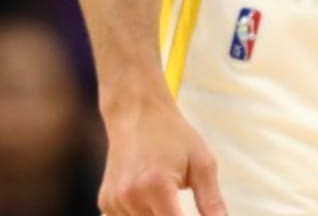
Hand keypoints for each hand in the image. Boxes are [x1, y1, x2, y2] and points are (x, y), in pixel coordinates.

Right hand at [99, 95, 226, 214]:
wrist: (137, 113)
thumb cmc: (174, 136)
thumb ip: (211, 198)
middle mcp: (131, 198)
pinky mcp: (105, 203)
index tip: (194, 214)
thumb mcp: (202, 162)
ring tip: (164, 191)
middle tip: (178, 198)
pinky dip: (142, 214)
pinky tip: (148, 194)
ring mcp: (114, 203)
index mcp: (157, 186)